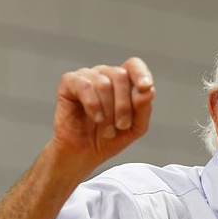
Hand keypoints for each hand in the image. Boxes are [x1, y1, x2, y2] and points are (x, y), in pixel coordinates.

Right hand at [49, 57, 154, 173]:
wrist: (84, 154)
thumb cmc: (109, 139)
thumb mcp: (135, 128)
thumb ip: (144, 109)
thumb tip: (149, 90)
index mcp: (123, 81)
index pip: (134, 65)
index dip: (141, 73)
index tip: (146, 87)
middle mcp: (105, 74)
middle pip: (121, 76)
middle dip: (124, 105)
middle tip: (122, 126)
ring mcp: (86, 76)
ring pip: (103, 83)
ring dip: (109, 111)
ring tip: (108, 130)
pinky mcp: (69, 83)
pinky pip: (84, 85)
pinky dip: (93, 105)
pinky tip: (96, 118)